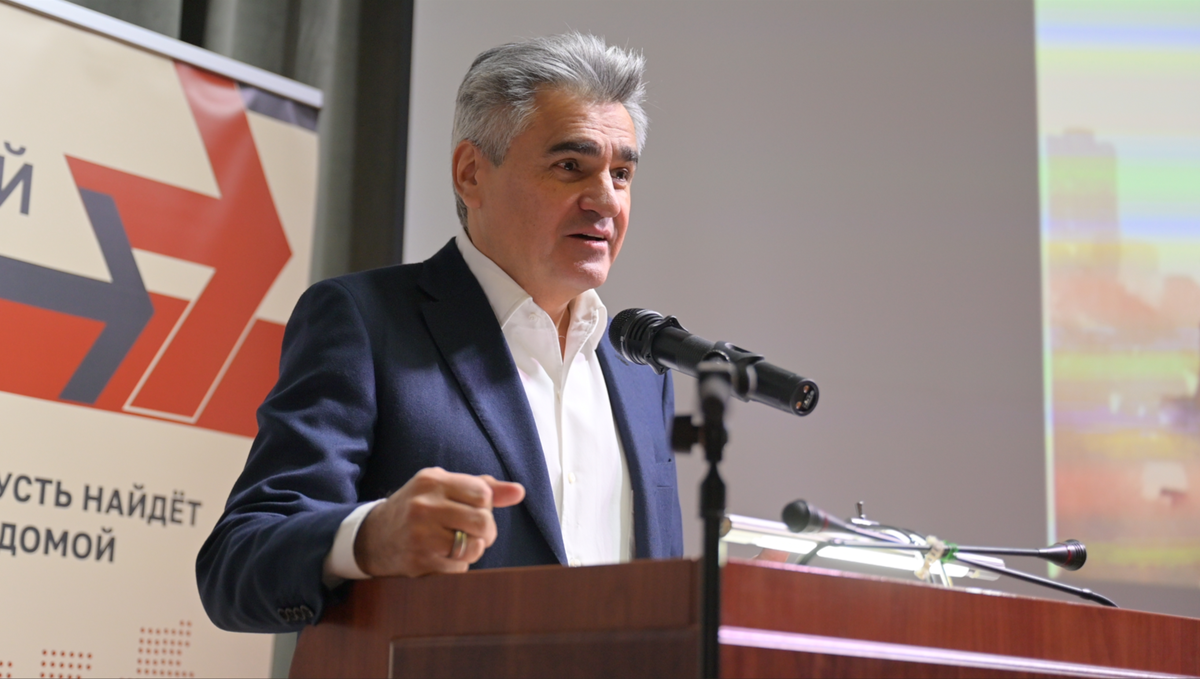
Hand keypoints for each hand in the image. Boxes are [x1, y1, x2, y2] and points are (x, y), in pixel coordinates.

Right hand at [353, 467, 524, 576]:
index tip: (475, 511)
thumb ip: (482, 487)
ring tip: (458, 546)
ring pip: (473, 547)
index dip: (486, 506)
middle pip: (483, 521)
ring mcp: (420, 534)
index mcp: (433, 480)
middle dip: (486, 532)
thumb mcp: (443, 488)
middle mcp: (424, 504)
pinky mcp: (418, 560)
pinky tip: (441, 559)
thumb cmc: (418, 509)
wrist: (372, 537)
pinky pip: (458, 569)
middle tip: (476, 534)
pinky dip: (457, 567)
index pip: (483, 493)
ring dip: (473, 551)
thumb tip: (519, 492)